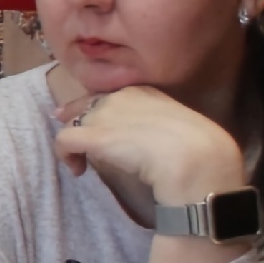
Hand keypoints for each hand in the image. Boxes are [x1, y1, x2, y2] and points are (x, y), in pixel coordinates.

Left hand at [51, 82, 245, 223]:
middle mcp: (119, 98)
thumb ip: (161, 125)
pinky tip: (77, 170)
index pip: (109, 96)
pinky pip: (64, 141)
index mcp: (143, 92)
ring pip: (74, 123)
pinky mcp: (93, 136)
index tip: (88, 119)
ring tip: (81, 163)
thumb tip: (154, 138)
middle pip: (87, 106)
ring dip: (75, 143)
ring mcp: (104, 115)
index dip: (96, 108)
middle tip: (75, 140)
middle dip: (78, 121)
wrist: (195, 158)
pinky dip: (65, 155)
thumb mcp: (181, 126)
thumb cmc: (199, 147)